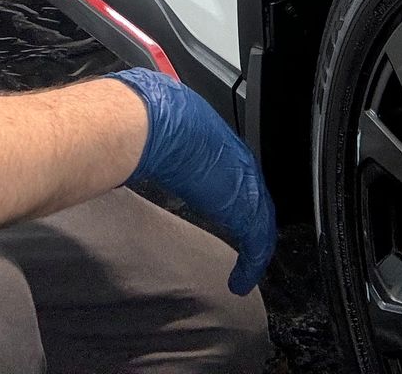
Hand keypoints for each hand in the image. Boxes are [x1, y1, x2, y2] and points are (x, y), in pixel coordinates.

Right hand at [107, 68, 276, 294]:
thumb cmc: (151, 119)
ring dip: (255, 248)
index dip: (238, 194)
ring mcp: (244, 185)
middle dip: (254, 222)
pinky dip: (252, 266)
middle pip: (257, 198)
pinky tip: (241, 281)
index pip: (240, 174)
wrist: (156, 124)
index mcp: (221, 142)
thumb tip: (140, 137)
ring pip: (261, 222)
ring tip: (247, 269)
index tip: (230, 210)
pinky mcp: (243, 210)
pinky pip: (257, 244)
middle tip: (248, 246)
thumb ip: (160, 137)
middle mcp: (239, 162)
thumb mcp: (160, 128)